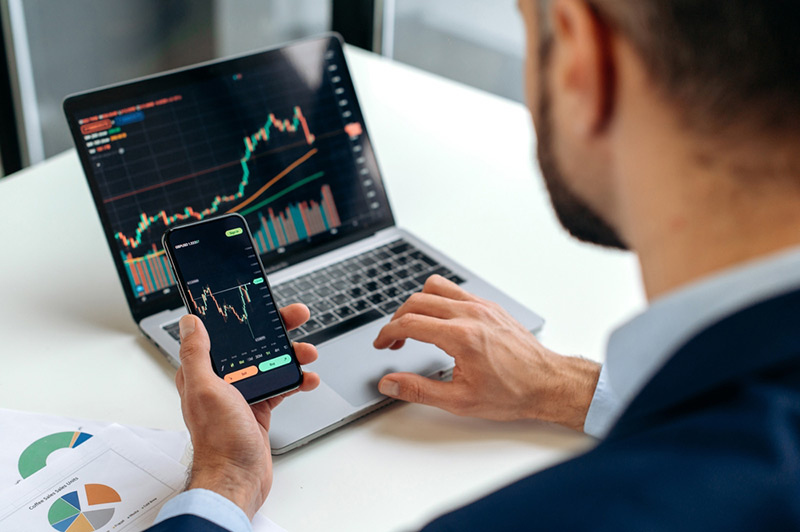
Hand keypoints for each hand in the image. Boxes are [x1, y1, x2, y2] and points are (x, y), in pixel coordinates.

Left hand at [174, 304, 319, 518]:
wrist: (238, 478)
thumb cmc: (218, 440)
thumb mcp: (205, 389)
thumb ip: (196, 354)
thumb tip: (190, 321)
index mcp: (204, 372)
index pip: (224, 333)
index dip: (244, 315)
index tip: (263, 302)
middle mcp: (222, 381)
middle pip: (253, 343)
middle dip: (278, 329)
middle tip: (298, 316)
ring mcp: (242, 394)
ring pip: (271, 362)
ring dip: (292, 355)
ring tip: (308, 352)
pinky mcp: (260, 408)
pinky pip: (281, 385)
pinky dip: (297, 381)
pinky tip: (308, 379)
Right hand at [373, 275, 599, 429]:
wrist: (548, 383)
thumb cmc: (512, 393)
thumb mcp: (459, 401)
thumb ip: (419, 390)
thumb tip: (390, 383)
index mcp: (461, 336)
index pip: (410, 323)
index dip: (387, 333)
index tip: (381, 344)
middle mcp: (470, 314)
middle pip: (417, 301)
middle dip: (397, 319)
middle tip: (393, 341)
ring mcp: (482, 306)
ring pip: (436, 287)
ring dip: (418, 303)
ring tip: (414, 326)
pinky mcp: (491, 306)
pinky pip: (457, 291)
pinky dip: (440, 301)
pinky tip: (440, 322)